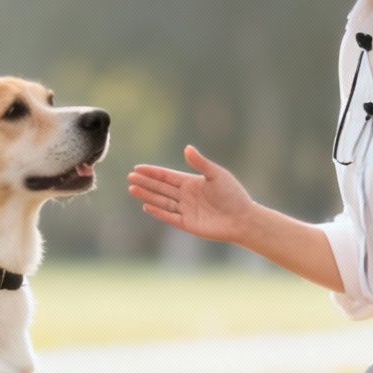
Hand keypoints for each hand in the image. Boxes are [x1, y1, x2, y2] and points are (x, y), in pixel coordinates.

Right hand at [128, 145, 256, 244]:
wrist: (243, 218)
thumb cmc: (233, 194)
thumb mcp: (216, 175)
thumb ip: (200, 163)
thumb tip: (186, 148)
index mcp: (191, 182)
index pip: (167, 176)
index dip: (152, 172)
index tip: (137, 168)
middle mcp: (186, 196)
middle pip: (161, 188)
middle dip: (146, 182)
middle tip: (130, 177)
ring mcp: (186, 210)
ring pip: (162, 201)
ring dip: (147, 195)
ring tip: (132, 189)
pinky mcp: (188, 224)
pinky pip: (169, 217)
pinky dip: (158, 212)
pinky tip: (146, 205)